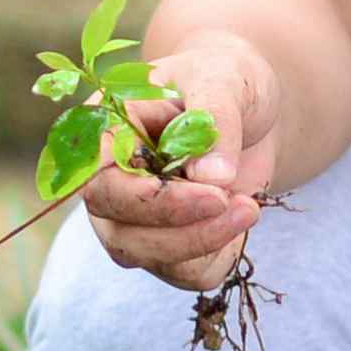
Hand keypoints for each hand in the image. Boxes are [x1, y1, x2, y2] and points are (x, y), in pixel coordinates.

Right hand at [78, 31, 279, 291]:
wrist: (249, 106)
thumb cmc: (224, 79)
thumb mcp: (225, 79)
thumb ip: (215, 118)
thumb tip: (212, 177)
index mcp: (103, 132)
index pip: (98, 183)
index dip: (148, 200)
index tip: (213, 194)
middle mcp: (107, 180)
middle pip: (118, 230)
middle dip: (183, 227)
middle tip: (242, 204)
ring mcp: (131, 216)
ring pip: (144, 256)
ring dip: (201, 243)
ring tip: (251, 206)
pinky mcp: (166, 240)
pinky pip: (181, 272)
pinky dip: (216, 259)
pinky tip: (243, 221)